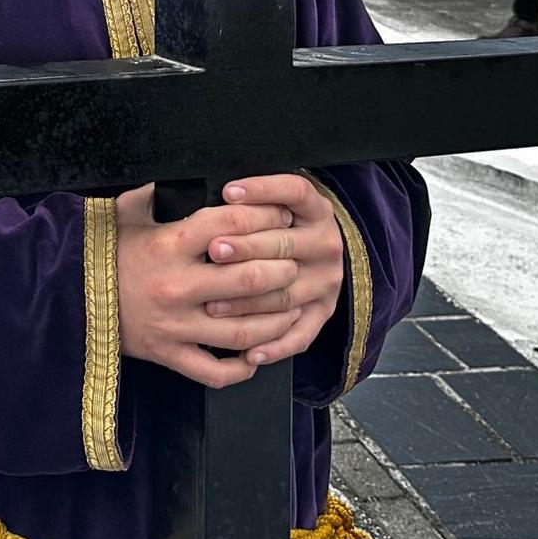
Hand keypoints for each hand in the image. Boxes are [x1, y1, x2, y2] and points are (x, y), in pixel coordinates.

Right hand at [115, 183, 311, 388]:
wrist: (67, 299)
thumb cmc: (101, 253)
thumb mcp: (125, 213)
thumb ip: (157, 192)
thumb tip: (187, 168)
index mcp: (168, 245)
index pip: (230, 225)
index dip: (264, 217)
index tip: (282, 214)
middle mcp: (177, 287)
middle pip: (249, 280)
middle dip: (281, 270)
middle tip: (294, 262)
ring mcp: (175, 326)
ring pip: (243, 330)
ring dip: (275, 319)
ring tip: (291, 306)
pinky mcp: (169, 355)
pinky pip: (214, 371)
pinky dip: (241, 369)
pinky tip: (257, 357)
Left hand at [206, 176, 345, 370]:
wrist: (317, 249)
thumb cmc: (276, 221)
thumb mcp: (274, 199)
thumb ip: (249, 195)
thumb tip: (211, 185)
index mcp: (316, 209)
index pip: (294, 191)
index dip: (262, 189)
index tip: (228, 190)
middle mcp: (326, 244)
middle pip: (285, 244)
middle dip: (246, 247)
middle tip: (214, 250)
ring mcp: (326, 282)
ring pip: (286, 294)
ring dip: (248, 302)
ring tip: (212, 306)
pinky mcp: (323, 312)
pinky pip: (301, 335)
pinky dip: (274, 346)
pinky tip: (247, 354)